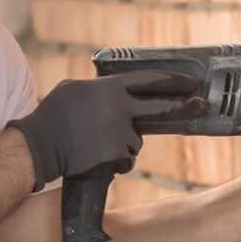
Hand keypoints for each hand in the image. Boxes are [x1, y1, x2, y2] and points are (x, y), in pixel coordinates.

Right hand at [7, 70, 204, 189]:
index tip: (191, 82)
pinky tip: (96, 156)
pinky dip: (116, 160)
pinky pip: (125, 159)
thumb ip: (99, 88)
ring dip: (124, 143)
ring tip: (97, 143)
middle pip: (160, 107)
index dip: (173, 80)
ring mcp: (120, 133)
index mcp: (109, 88)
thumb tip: (114, 91)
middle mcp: (120, 108)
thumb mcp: (74, 88)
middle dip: (183, 106)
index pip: (149, 80)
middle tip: (200, 105)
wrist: (40, 146)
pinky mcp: (116, 155)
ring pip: (136, 140)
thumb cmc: (52, 115)